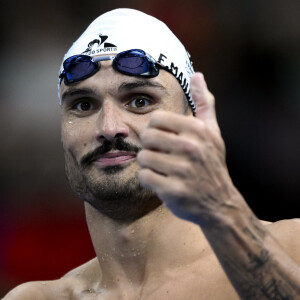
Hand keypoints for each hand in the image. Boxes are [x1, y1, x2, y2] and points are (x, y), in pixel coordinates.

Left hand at [137, 73, 234, 224]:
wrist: (219, 203)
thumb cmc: (211, 164)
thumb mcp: (213, 132)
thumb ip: (204, 103)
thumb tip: (197, 74)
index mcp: (198, 130)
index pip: (156, 118)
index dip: (156, 130)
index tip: (165, 140)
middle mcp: (191, 148)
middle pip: (146, 136)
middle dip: (150, 147)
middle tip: (162, 156)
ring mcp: (183, 170)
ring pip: (142, 157)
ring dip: (149, 165)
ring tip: (163, 170)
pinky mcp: (173, 191)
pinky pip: (144, 177)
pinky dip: (149, 180)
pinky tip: (162, 182)